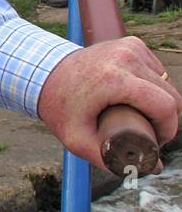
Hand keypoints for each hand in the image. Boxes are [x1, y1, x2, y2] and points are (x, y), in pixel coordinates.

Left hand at [37, 37, 179, 172]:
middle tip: (147, 132)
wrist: (42, 72)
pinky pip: (156, 69)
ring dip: (160, 101)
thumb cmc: (59, 107)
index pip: (166, 106)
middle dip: (165, 119)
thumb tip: (153, 169)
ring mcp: (129, 47)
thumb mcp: (76, 139)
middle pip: (170, 95)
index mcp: (114, 79)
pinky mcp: (131, 43)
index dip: (168, 129)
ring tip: (139, 114)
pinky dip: (153, 84)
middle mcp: (125, 58)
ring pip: (166, 82)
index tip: (156, 140)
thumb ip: (111, 159)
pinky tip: (136, 95)